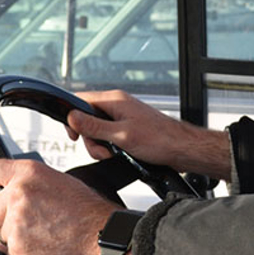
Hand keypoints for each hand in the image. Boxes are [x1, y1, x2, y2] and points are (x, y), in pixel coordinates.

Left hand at [0, 158, 120, 254]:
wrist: (102, 237)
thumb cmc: (89, 211)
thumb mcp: (59, 181)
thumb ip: (28, 184)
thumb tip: (9, 192)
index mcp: (27, 174)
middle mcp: (18, 196)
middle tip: (19, 222)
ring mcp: (16, 225)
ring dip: (15, 239)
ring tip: (43, 234)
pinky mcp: (19, 250)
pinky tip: (45, 246)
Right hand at [64, 89, 231, 180]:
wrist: (181, 149)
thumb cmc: (160, 139)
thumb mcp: (121, 135)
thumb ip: (94, 126)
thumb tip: (72, 116)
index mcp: (115, 100)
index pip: (81, 99)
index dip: (73, 117)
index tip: (74, 135)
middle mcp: (117, 106)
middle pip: (87, 119)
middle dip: (91, 139)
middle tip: (103, 150)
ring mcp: (122, 117)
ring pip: (97, 130)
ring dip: (101, 146)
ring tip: (114, 154)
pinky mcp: (127, 129)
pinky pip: (108, 137)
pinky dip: (110, 148)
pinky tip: (119, 154)